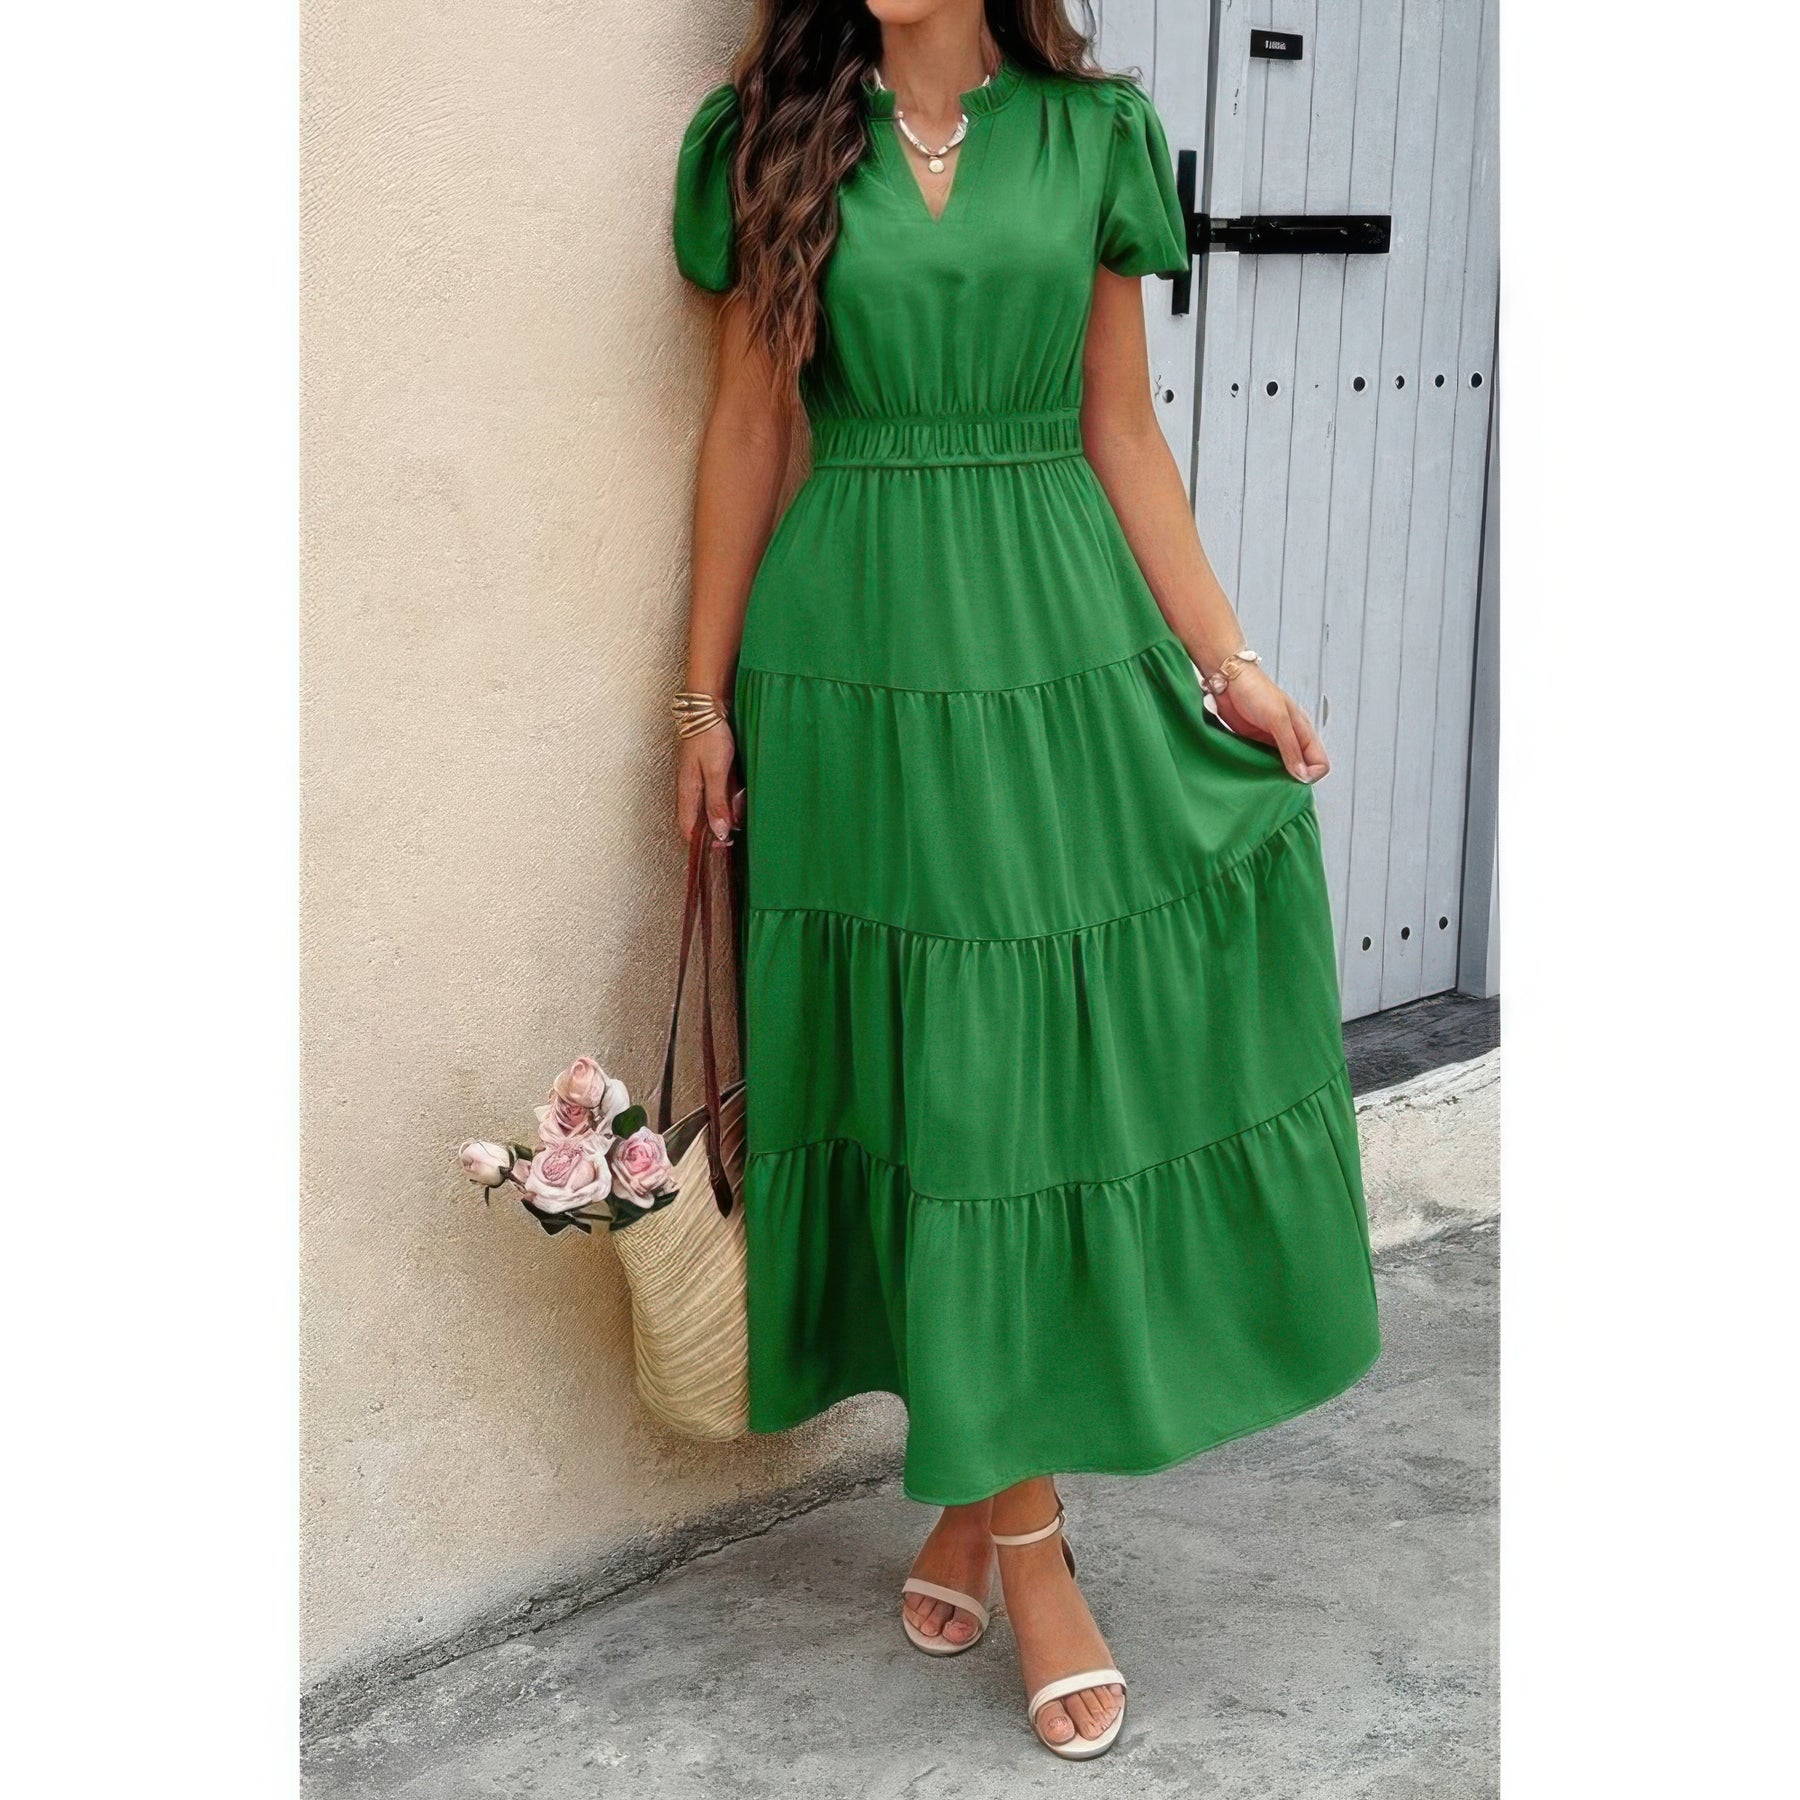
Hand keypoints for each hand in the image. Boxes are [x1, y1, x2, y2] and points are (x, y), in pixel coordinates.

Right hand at [676, 721, 743, 843]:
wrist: (708, 708)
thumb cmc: (709, 736)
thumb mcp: (716, 772)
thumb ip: (716, 802)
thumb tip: (717, 832)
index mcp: (687, 792)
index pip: (688, 829)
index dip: (702, 843)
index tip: (721, 849)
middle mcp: (690, 789)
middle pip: (699, 821)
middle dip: (717, 830)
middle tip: (735, 833)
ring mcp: (699, 781)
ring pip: (710, 808)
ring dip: (725, 814)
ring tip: (740, 813)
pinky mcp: (709, 773)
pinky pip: (718, 794)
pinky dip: (728, 799)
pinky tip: (739, 797)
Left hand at [1214, 667, 1329, 782]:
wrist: (1228, 680)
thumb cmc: (1255, 690)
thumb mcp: (1277, 719)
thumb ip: (1290, 747)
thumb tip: (1302, 775)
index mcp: (1303, 731)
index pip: (1320, 763)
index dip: (1310, 775)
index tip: (1293, 780)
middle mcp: (1291, 738)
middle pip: (1303, 769)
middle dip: (1294, 781)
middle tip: (1277, 785)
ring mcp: (1273, 742)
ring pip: (1284, 769)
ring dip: (1276, 778)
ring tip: (1263, 782)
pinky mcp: (1256, 744)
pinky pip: (1264, 764)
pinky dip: (1261, 772)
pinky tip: (1252, 775)